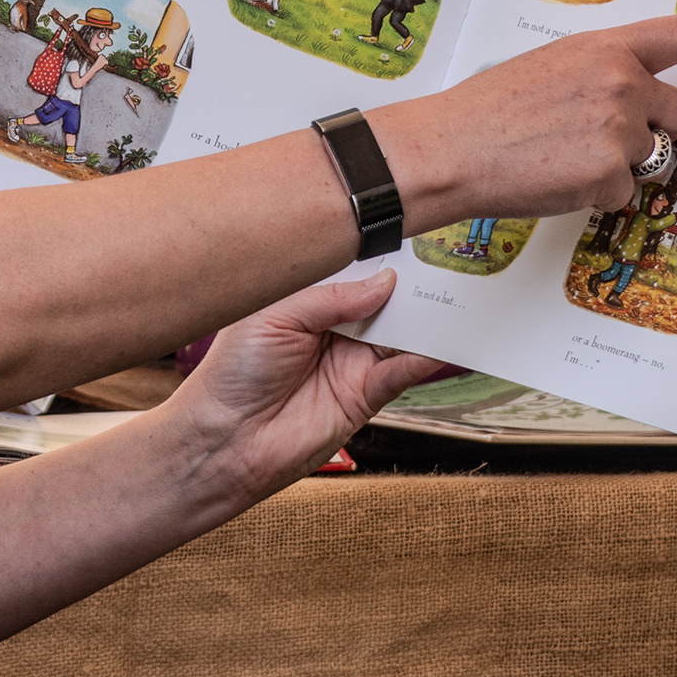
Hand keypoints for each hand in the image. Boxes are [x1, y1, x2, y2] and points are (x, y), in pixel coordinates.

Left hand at [164, 273, 438, 513]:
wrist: (224, 440)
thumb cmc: (233, 373)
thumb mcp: (276, 316)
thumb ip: (331, 298)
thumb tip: (386, 282)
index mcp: (308, 300)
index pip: (353, 272)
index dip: (379, 259)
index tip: (411, 237)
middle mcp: (334, 328)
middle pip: (385, 301)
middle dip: (412, 286)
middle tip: (444, 266)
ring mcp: (352, 361)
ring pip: (400, 334)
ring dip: (425, 320)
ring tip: (452, 300)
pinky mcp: (365, 395)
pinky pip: (401, 373)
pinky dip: (421, 360)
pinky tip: (432, 347)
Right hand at [374, 9, 676, 227]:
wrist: (449, 149)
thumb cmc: (486, 110)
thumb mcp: (549, 69)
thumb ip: (600, 75)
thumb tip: (633, 100)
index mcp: (606, 47)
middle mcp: (622, 82)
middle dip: (656, 131)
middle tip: (600, 138)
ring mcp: (620, 130)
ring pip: (648, 159)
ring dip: (616, 167)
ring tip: (559, 158)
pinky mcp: (610, 176)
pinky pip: (623, 194)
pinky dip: (594, 196)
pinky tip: (554, 181)